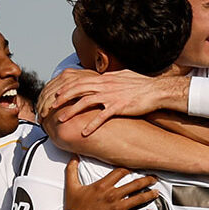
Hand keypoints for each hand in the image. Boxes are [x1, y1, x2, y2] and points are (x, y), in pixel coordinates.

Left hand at [45, 70, 176, 134]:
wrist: (156, 90)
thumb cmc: (141, 85)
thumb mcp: (122, 76)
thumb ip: (109, 78)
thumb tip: (101, 78)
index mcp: (104, 78)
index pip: (80, 81)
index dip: (66, 87)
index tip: (56, 94)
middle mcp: (105, 85)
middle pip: (77, 89)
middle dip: (62, 98)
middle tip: (51, 107)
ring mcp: (111, 95)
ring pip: (85, 102)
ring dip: (71, 111)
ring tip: (61, 120)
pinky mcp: (119, 106)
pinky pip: (102, 116)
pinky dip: (92, 125)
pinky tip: (84, 132)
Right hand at [64, 157, 158, 209]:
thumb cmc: (74, 208)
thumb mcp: (71, 186)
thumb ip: (72, 169)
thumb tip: (73, 156)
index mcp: (103, 186)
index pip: (121, 172)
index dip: (130, 169)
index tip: (135, 168)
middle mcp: (113, 195)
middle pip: (134, 184)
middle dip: (147, 180)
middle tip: (154, 178)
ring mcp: (118, 209)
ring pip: (139, 199)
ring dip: (150, 195)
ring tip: (156, 192)